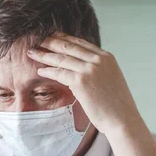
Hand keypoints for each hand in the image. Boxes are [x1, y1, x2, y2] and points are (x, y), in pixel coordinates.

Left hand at [27, 34, 142, 136]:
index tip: (53, 37)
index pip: (81, 43)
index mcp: (107, 57)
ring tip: (33, 53)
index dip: (64, 39)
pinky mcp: (81, 81)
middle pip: (69, 46)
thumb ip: (98, 70)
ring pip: (62, 58)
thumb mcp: (110, 79)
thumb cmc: (116, 105)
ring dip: (45, 55)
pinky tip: (40, 71)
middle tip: (37, 40)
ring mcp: (90, 69)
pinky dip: (48, 71)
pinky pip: (59, 73)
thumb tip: (81, 69)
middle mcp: (99, 60)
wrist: (122, 119)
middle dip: (51, 42)